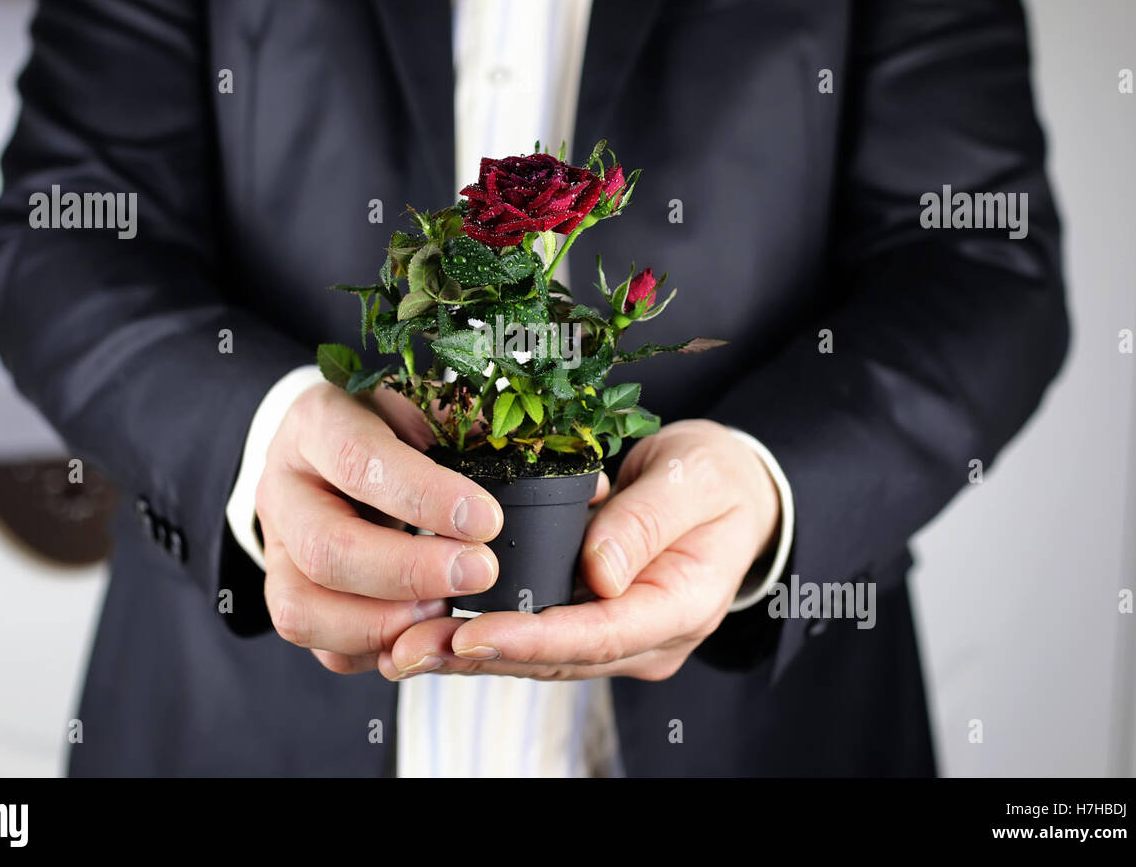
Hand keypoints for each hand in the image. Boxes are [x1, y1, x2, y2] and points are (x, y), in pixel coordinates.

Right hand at [256, 381, 509, 673]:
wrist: (335, 448)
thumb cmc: (388, 424)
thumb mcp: (421, 404)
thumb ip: (458, 427)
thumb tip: (516, 458)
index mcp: (317, 423)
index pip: (359, 461)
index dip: (424, 498)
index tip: (486, 522)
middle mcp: (284, 488)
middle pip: (326, 549)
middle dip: (410, 573)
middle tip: (478, 574)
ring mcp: (278, 549)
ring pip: (303, 610)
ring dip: (384, 624)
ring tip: (445, 612)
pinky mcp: (286, 595)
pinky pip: (317, 644)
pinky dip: (372, 651)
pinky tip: (420, 631)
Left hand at [380, 419, 779, 681]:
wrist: (734, 489)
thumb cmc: (718, 477)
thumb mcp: (694, 480)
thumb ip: (646, 521)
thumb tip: (596, 572)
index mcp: (680, 606)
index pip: (598, 635)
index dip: (529, 638)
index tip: (467, 635)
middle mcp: (647, 635)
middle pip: (556, 657)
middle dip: (478, 657)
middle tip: (406, 651)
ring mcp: (620, 633)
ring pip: (538, 655)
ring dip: (467, 654)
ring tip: (401, 648)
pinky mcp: (595, 618)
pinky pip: (536, 634)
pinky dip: (483, 634)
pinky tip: (429, 627)